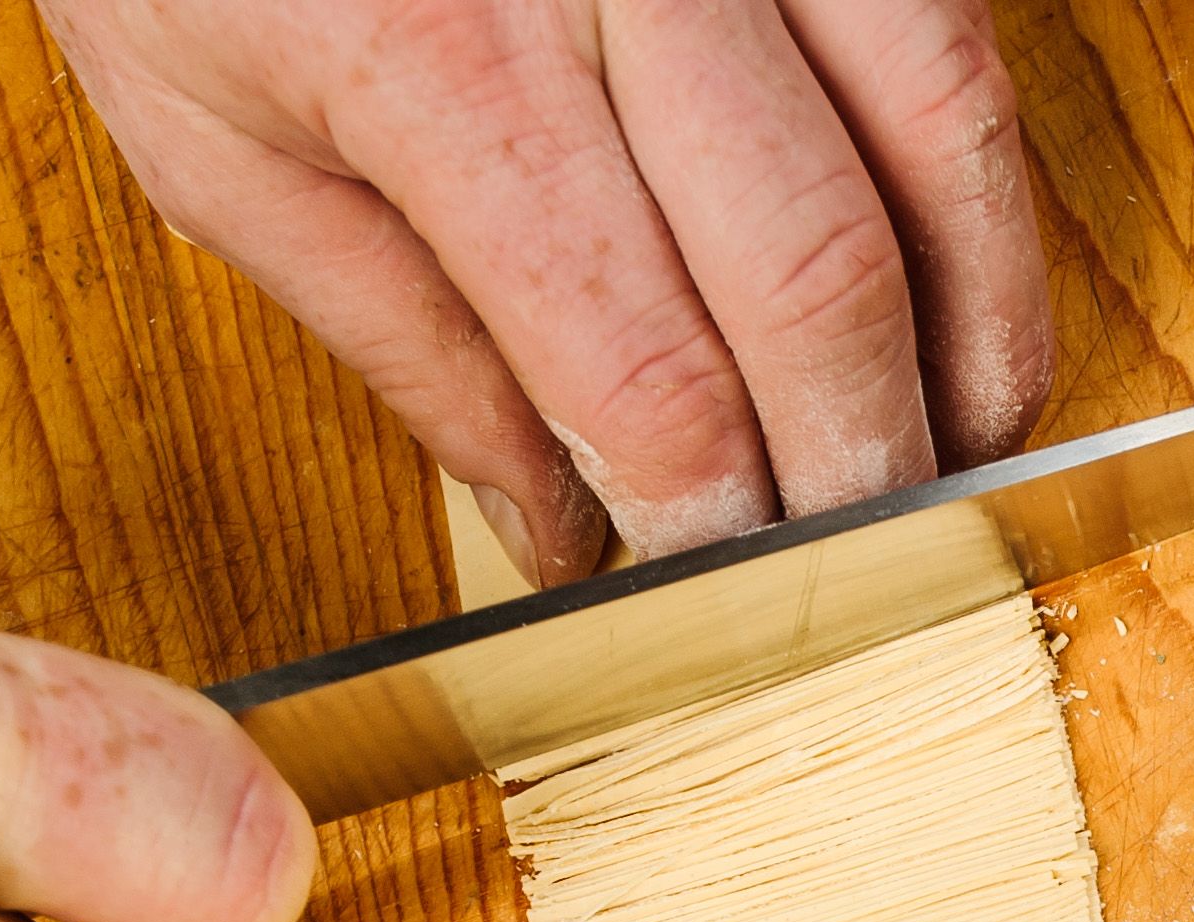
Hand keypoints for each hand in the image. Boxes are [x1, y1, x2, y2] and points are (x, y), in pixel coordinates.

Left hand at [42, 0, 1057, 583]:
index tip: (725, 593)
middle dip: (863, 456)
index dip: (717, 516)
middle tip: (856, 562)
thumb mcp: (215, 141)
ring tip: (953, 441)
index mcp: (444, 57)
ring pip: (944, 136)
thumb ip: (400, 344)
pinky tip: (946, 285)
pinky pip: (953, 36)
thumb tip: (559, 528)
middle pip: (823, 271)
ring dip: (978, 324)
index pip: (649, 366)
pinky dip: (978, 188)